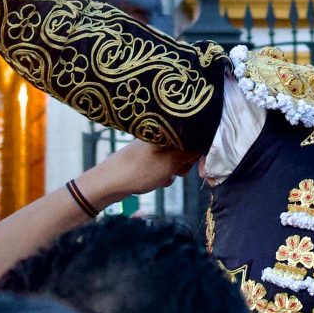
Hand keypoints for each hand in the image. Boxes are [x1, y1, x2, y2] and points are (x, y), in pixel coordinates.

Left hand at [83, 139, 197, 203]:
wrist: (109, 183)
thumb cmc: (139, 171)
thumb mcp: (169, 164)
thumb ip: (189, 154)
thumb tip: (204, 145)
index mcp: (165, 130)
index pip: (192, 135)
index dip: (199, 151)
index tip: (201, 167)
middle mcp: (159, 134)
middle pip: (184, 147)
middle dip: (185, 163)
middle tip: (177, 171)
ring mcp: (151, 146)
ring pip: (174, 158)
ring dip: (174, 169)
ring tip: (165, 177)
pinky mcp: (146, 157)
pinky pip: (163, 164)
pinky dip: (163, 173)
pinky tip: (157, 181)